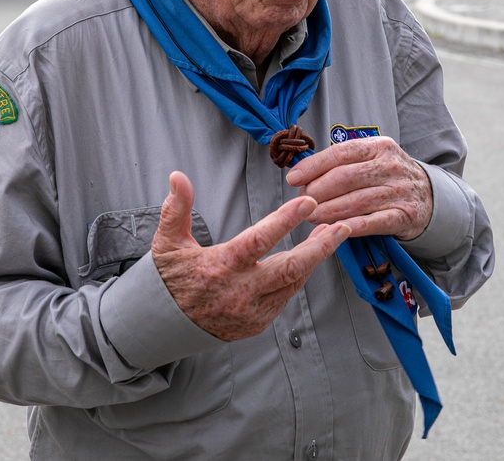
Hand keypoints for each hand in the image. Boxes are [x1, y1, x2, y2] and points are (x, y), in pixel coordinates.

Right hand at [151, 171, 350, 340]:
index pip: (259, 240)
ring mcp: (251, 311)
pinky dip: (300, 275)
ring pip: (294, 283)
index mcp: (221, 266)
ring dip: (315, 258)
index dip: (286, 221)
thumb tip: (178, 176)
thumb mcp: (167, 242)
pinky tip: (310, 257)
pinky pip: (286, 297)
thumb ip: (177, 208)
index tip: (308, 203)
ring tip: (332, 234)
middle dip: (320, 246)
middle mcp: (240, 291)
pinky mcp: (257, 323)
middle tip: (340, 225)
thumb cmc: (169, 279)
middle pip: (290, 268)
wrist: (162, 326)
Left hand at [286, 137, 433, 240]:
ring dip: (328, 211)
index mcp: (379, 147)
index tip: (294, 178)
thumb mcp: (372, 158)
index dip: (314, 166)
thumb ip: (343, 162)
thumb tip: (303, 172)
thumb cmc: (389, 176)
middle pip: (345, 177)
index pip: (340, 153)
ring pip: (356, 201)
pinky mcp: (404, 215)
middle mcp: (390, 166)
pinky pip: (372, 222)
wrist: (429, 196)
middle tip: (302, 203)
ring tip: (311, 217)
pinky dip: (351, 225)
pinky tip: (334, 229)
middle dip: (318, 191)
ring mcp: (399, 191)